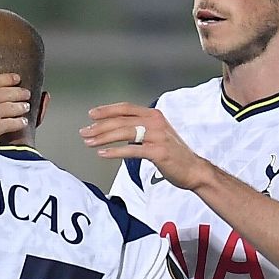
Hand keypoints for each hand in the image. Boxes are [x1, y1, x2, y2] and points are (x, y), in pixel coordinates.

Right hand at [0, 69, 30, 145]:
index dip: (8, 79)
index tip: (16, 78)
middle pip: (9, 93)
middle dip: (20, 92)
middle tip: (26, 92)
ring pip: (14, 107)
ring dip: (22, 106)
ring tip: (27, 106)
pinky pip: (13, 124)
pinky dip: (20, 123)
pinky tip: (24, 122)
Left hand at [79, 102, 210, 189]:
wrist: (194, 170)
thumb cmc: (173, 153)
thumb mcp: (156, 134)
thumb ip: (139, 128)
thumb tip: (115, 129)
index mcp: (154, 115)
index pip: (126, 108)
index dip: (107, 110)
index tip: (92, 114)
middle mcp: (155, 122)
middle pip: (121, 121)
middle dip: (100, 126)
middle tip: (84, 132)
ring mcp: (158, 136)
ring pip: (124, 133)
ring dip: (104, 137)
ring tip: (89, 142)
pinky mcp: (158, 152)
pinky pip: (132, 150)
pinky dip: (116, 152)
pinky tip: (103, 154)